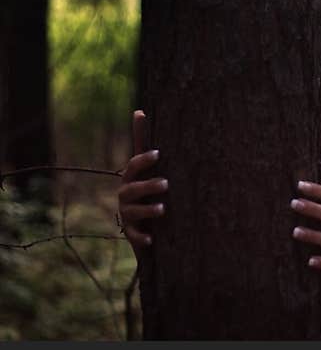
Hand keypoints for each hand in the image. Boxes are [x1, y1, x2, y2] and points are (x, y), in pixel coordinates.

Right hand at [116, 110, 167, 251]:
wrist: (144, 221)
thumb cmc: (148, 187)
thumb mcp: (147, 167)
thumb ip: (143, 142)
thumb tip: (139, 110)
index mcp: (131, 178)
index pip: (133, 166)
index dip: (143, 160)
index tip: (158, 154)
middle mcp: (126, 196)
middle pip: (131, 189)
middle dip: (147, 186)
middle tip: (166, 183)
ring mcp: (127, 214)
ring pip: (133, 212)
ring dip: (147, 209)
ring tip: (163, 208)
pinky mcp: (132, 233)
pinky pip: (134, 236)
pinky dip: (142, 238)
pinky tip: (152, 239)